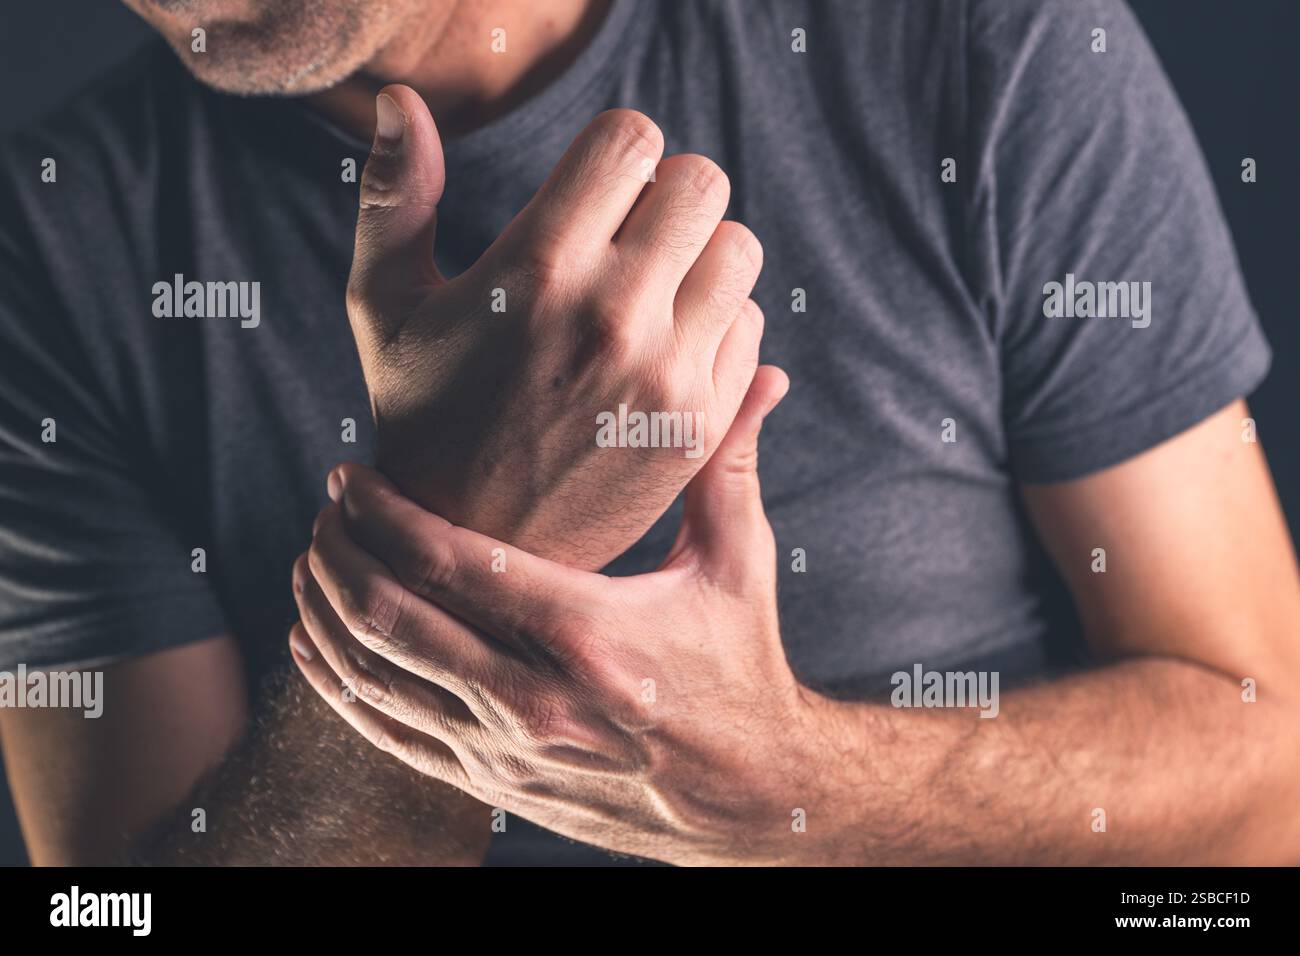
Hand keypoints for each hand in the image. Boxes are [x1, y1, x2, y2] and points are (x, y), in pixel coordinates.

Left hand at [290, 367, 842, 864]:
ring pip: (374, 677)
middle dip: (338, 553)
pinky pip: (385, 734)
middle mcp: (537, 697)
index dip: (381, 514)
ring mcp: (507, 750)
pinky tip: (312, 643)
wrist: (748, 794)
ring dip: (326, 612)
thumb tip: (765, 373)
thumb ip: (729, 464)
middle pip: (392, 616)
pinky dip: (337, 684)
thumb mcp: (739, 565)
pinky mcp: (492, 783)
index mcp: (590, 631)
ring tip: (313, 560)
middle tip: (325, 508)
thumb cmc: (741, 664)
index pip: (449, 563)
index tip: (349, 475)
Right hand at [346, 86, 765, 568]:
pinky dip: (716, 320)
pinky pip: (749, 326)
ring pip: (739, 250)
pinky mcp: (699, 427)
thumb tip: (397, 98)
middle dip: (666, 193)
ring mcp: (666, 377)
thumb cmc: (421, 413)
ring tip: (648, 286)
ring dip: (700, 253)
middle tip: (626, 232)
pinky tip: (661, 346)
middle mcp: (613, 318)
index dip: (617, 151)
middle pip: (703, 183)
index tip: (596, 187)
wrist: (468, 548)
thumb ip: (392, 195)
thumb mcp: (383, 306)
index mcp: (537, 270)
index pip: (635, 139)